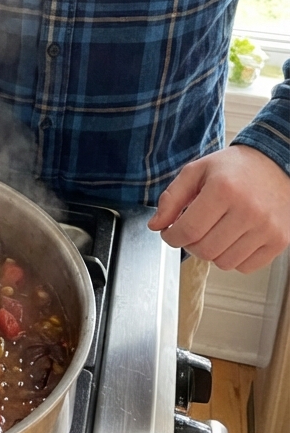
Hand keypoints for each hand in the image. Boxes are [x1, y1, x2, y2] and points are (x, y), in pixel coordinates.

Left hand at [148, 145, 289, 272]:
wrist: (275, 165)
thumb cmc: (234, 168)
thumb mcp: (197, 171)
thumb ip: (172, 197)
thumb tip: (155, 225)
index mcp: (224, 189)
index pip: (188, 230)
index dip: (171, 237)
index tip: (169, 234)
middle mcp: (248, 210)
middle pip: (205, 250)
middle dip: (189, 245)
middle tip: (191, 232)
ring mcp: (266, 228)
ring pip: (224, 263)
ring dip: (211, 253)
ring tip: (213, 233)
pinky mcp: (279, 241)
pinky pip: (245, 267)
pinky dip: (233, 259)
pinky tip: (232, 239)